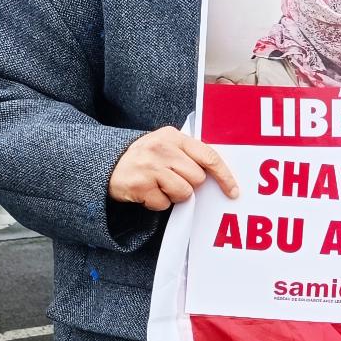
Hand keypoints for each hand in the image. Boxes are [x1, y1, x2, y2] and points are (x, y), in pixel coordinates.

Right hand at [108, 127, 237, 210]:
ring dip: (174, 196)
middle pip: (197, 178)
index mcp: (173, 136)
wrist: (106, 164)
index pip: (208, 156)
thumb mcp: (166, 146)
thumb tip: (219, 175)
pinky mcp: (139, 185)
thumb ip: (189, 154)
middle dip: (189, 185)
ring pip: (183, 192)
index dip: (224, 176)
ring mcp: (149, 166)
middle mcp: (161, 148)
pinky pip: (164, 204)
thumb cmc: (146, 158)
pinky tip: (147, 192)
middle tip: (172, 180)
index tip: (233, 191)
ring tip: (159, 186)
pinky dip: (158, 203)